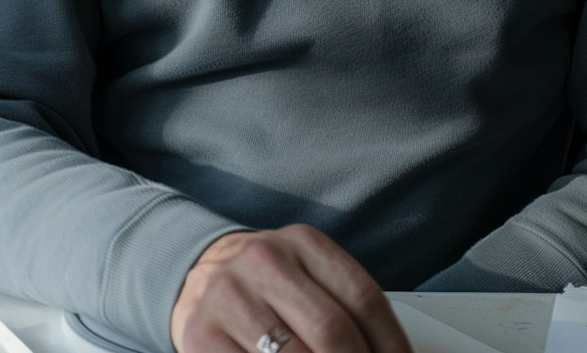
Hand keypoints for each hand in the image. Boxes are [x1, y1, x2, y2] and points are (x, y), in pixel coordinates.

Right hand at [171, 226, 410, 352]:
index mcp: (304, 243)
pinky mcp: (202, 335)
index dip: (390, 344)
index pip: (364, 299)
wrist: (196, 272)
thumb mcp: (306, 275)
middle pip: (332, 331)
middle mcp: (266, 261)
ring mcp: (231, 297)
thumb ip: (344, 308)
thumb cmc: (265, 284)